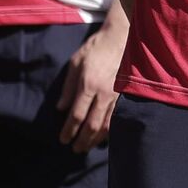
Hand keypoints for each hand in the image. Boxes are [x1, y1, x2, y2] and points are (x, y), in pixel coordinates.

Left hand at [57, 19, 126, 151]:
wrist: (121, 39)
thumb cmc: (95, 49)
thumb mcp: (75, 63)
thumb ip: (68, 87)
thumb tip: (61, 108)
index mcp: (88, 85)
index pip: (77, 115)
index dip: (69, 130)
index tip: (63, 139)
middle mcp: (103, 94)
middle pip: (92, 125)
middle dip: (82, 140)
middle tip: (75, 149)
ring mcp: (116, 97)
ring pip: (106, 125)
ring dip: (96, 139)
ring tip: (87, 147)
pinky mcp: (125, 97)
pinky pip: (117, 119)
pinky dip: (109, 131)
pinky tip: (104, 137)